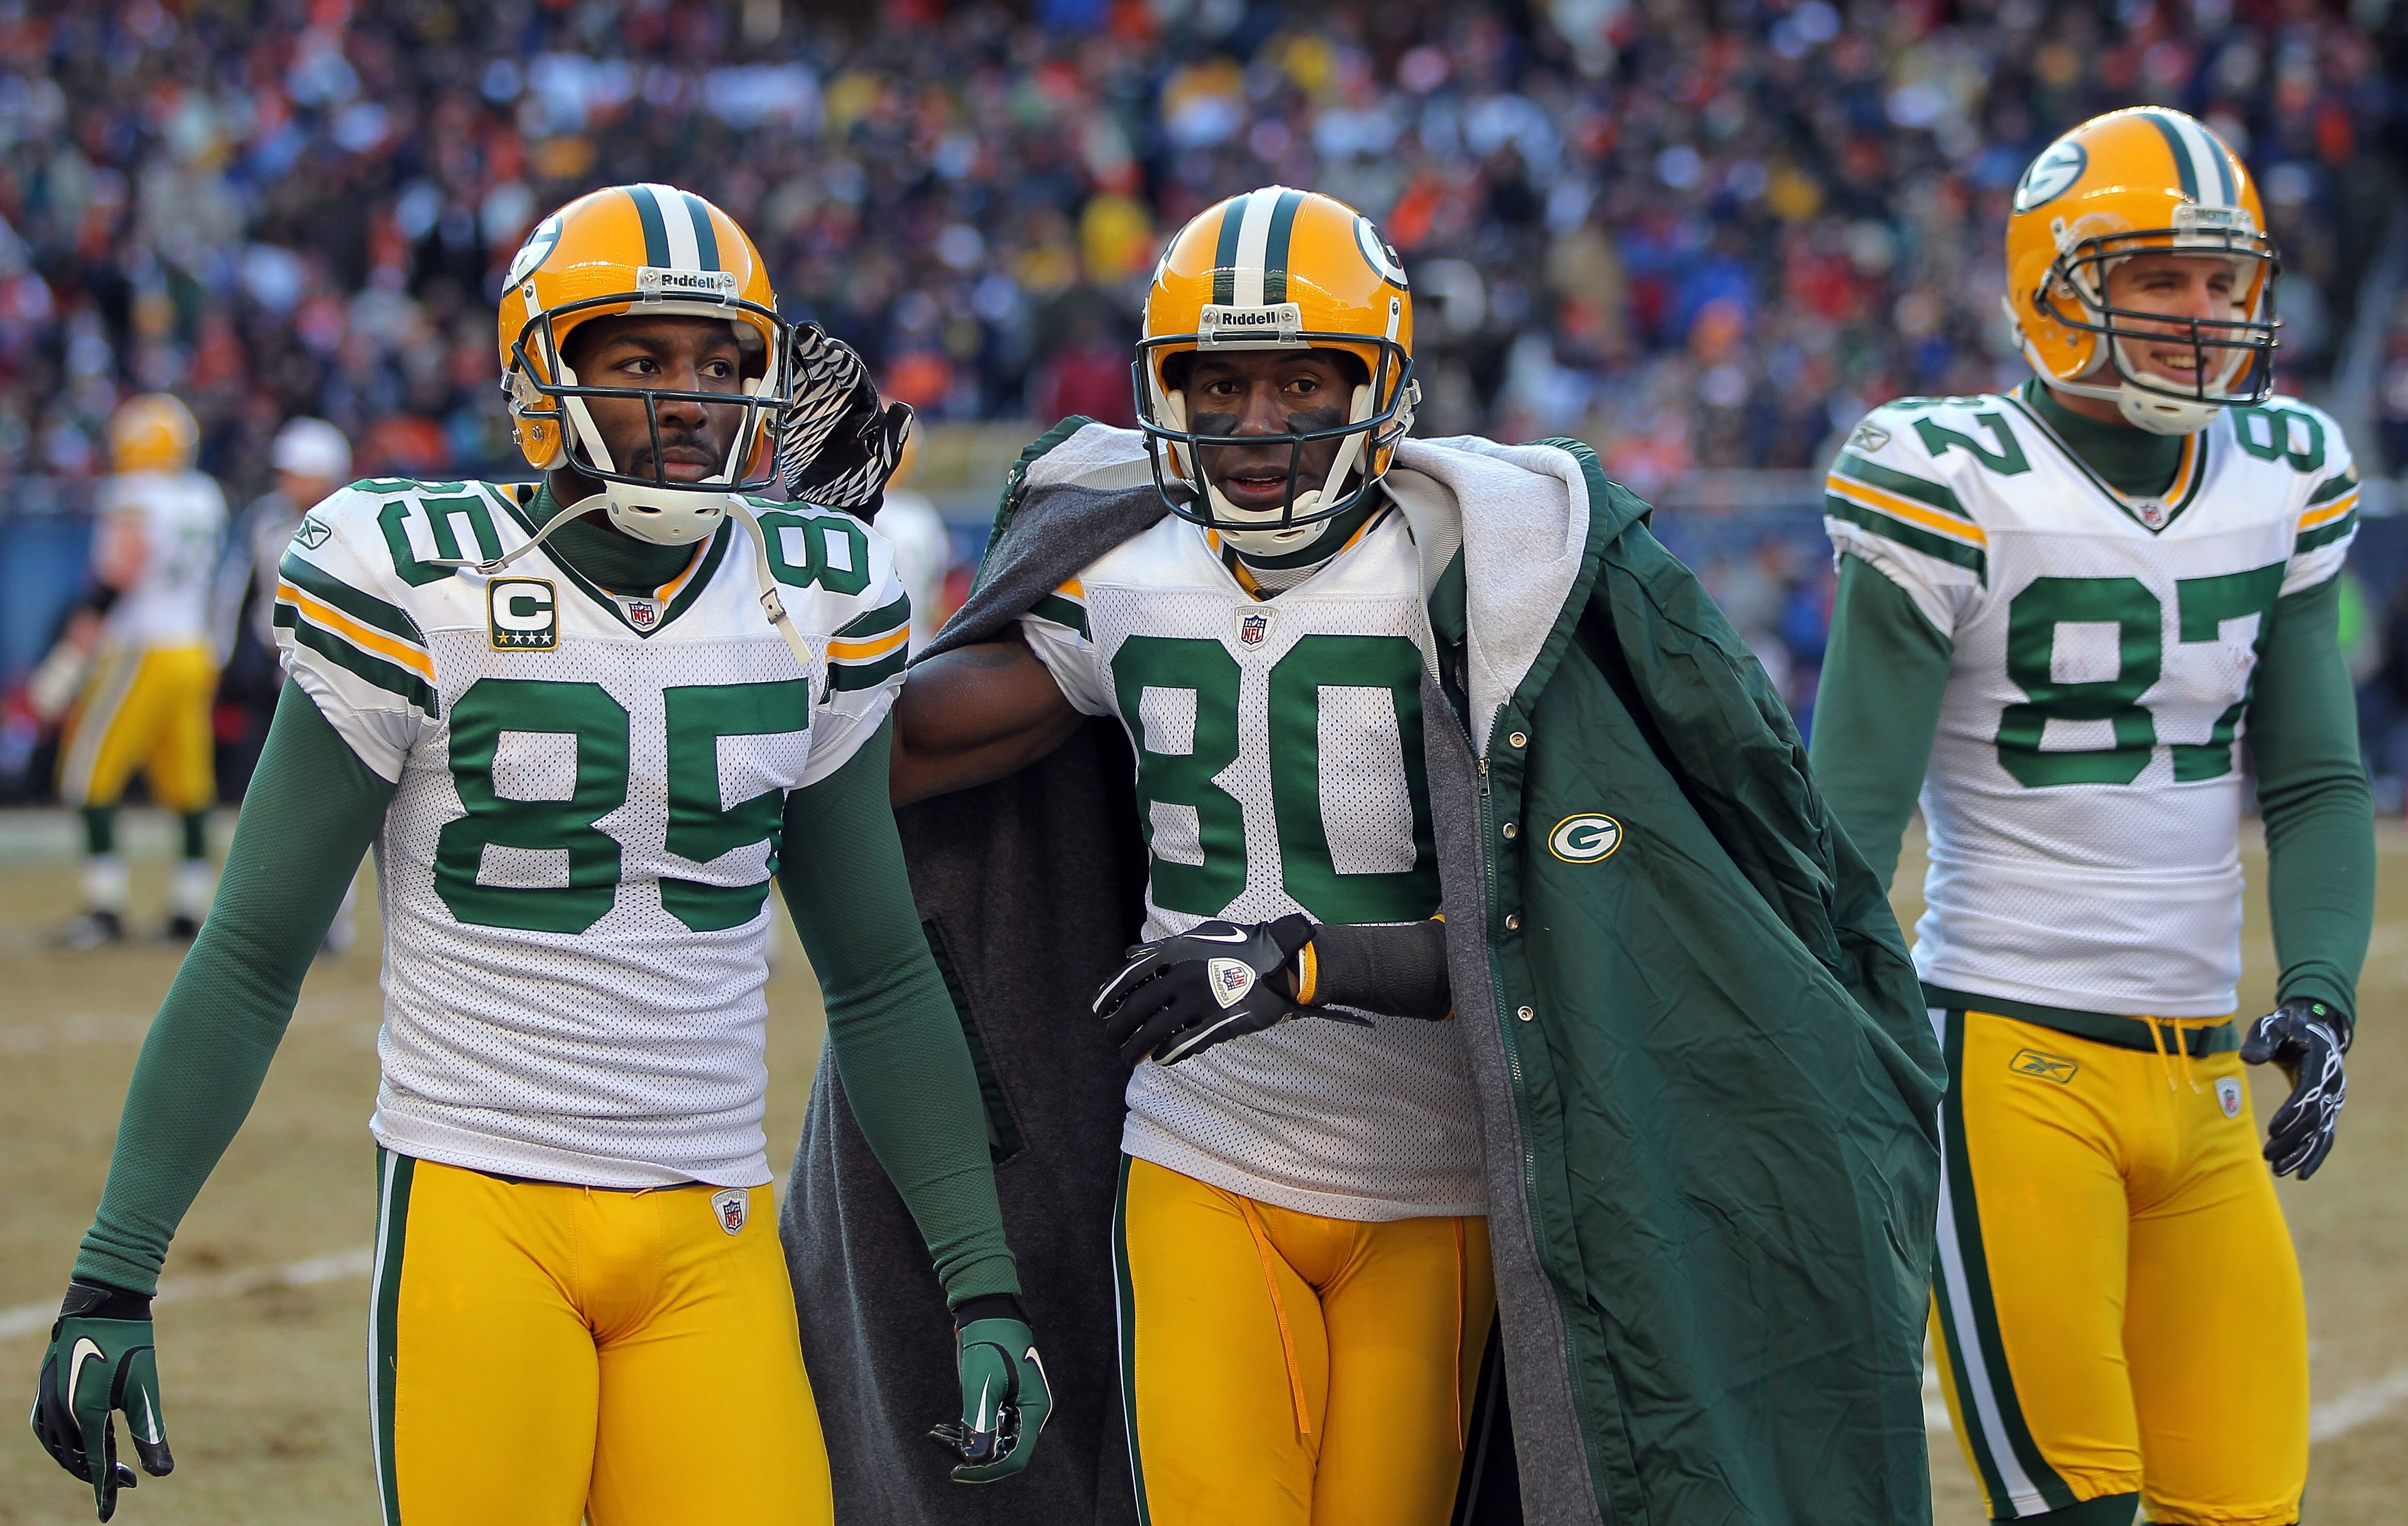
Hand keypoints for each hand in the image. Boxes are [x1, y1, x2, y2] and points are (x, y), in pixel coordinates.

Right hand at [30, 1281, 172, 1520]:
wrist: (106, 1302)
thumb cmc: (131, 1343)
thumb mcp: (145, 1390)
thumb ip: (150, 1433)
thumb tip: (163, 1474)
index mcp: (83, 1413)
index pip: (94, 1465)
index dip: (103, 1492)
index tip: (108, 1515)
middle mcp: (58, 1409)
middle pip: (74, 1458)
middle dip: (98, 1474)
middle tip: (127, 1479)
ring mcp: (46, 1397)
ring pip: (56, 1446)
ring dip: (79, 1460)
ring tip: (106, 1464)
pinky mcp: (44, 1386)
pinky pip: (45, 1427)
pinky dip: (61, 1442)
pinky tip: (80, 1442)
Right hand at [776, 323, 913, 512]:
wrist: (834, 500)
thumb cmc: (865, 478)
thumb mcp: (884, 457)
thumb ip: (892, 433)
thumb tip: (903, 407)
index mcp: (861, 400)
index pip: (851, 371)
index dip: (840, 357)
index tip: (829, 346)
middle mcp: (836, 397)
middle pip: (824, 365)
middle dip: (814, 348)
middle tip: (803, 332)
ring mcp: (812, 405)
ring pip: (803, 374)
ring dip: (794, 357)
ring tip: (783, 342)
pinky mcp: (792, 417)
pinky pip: (784, 395)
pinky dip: (777, 381)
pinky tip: (770, 368)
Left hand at [929, 1306, 1050, 1482]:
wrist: (989, 1314)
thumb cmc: (990, 1343)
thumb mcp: (982, 1383)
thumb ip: (979, 1422)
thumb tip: (973, 1459)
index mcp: (1034, 1410)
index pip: (1014, 1458)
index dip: (986, 1471)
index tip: (957, 1473)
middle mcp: (1030, 1414)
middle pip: (1003, 1452)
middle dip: (971, 1456)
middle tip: (940, 1442)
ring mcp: (1018, 1409)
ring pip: (994, 1442)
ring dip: (966, 1444)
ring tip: (937, 1433)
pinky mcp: (1005, 1403)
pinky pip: (990, 1428)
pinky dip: (968, 1431)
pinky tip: (945, 1429)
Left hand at [1094, 914, 1358, 1066]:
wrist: (1282, 962)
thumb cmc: (1240, 945)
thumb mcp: (1199, 936)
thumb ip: (1164, 948)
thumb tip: (1130, 954)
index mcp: (1176, 952)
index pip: (1129, 977)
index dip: (1108, 996)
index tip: (1098, 1012)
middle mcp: (1183, 977)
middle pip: (1136, 1009)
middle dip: (1118, 1029)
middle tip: (1111, 1040)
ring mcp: (1200, 1003)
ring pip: (1155, 1033)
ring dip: (1136, 1049)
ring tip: (1128, 1058)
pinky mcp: (1218, 1023)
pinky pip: (1183, 1044)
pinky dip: (1167, 1054)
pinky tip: (1160, 1059)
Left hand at [2239, 997, 2350, 1179]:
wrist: (2314, 1028)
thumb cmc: (2287, 1026)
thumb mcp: (2272, 1025)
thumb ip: (2262, 1040)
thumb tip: (2248, 1059)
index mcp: (2320, 1064)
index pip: (2308, 1094)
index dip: (2292, 1113)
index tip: (2272, 1131)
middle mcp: (2332, 1085)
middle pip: (2314, 1119)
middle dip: (2292, 1140)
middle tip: (2267, 1157)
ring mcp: (2333, 1099)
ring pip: (2321, 1133)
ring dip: (2302, 1153)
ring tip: (2279, 1170)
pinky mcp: (2328, 1108)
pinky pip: (2325, 1136)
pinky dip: (2314, 1155)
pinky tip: (2301, 1174)